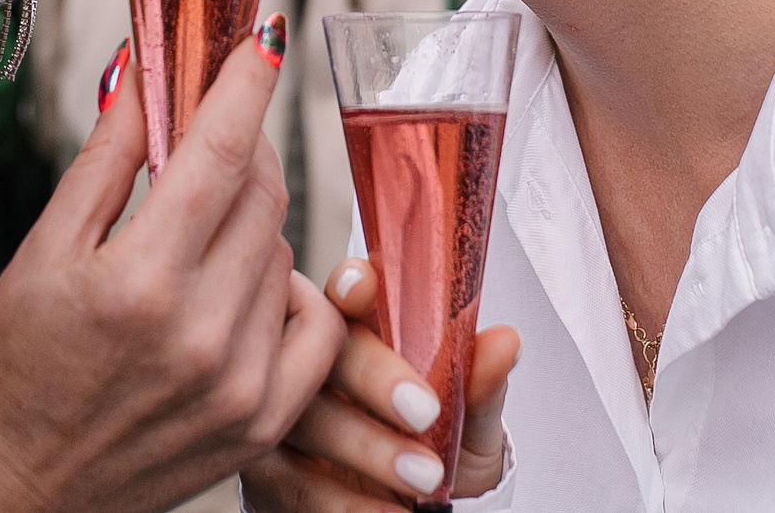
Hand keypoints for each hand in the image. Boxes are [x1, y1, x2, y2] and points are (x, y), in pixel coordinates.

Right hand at [0, 26, 344, 512]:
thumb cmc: (2, 377)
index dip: (245, 82)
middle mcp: (200, 335)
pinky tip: (237, 289)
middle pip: (262, 194)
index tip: (259, 35)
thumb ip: (108, 158)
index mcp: (136, 283)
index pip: (220, 152)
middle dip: (242, 146)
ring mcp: (239, 385)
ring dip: (249, 224)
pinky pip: (313, 325)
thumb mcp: (38, 253)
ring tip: (189, 239)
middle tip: (210, 131)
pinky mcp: (260, 425)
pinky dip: (286, 292)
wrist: (2, 498)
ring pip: (283, 251)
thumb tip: (146, 71)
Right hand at [241, 258, 518, 511]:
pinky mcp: (268, 470)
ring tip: (424, 482)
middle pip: (325, 350)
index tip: (364, 287)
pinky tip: (387, 511)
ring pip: (307, 418)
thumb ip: (480, 386)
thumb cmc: (438, 451)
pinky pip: (295, 483)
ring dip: (367, 449)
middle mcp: (316, 365)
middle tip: (426, 416)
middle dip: (374, 378)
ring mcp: (286, 416)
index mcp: (364, 332)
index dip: (351, 284)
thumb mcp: (470, 422)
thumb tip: (506, 342)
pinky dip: (344, 502)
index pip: (349, 292)